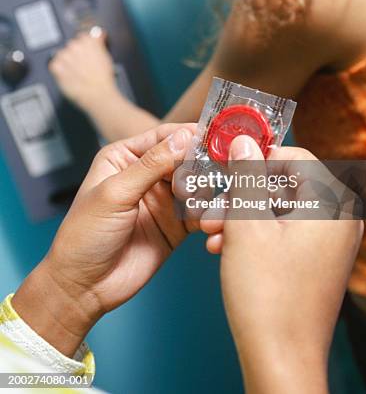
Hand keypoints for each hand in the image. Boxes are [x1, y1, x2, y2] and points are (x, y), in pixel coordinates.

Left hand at [13, 124, 193, 356]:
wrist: (84, 287)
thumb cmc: (85, 235)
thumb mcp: (115, 193)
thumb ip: (151, 165)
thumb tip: (184, 137)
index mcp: (126, 157)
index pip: (165, 137)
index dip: (190, 135)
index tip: (215, 136)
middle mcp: (148, 174)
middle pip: (186, 158)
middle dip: (204, 163)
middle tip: (223, 169)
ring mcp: (164, 200)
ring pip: (198, 184)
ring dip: (208, 190)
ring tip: (213, 199)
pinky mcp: (177, 225)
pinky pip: (202, 213)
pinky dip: (211, 214)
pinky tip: (213, 220)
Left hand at [49, 32, 117, 110]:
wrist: (97, 93)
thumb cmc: (103, 78)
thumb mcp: (106, 56)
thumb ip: (99, 44)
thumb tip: (97, 37)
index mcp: (89, 40)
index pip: (83, 37)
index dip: (86, 47)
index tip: (88, 52)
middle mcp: (75, 45)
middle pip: (72, 45)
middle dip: (76, 54)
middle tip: (83, 66)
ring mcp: (65, 55)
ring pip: (62, 55)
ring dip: (67, 62)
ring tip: (76, 73)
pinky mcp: (57, 66)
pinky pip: (54, 65)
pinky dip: (59, 70)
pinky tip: (69, 76)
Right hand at [203, 137, 363, 393]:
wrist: (280, 359)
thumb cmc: (268, 295)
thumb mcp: (247, 224)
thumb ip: (246, 176)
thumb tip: (243, 142)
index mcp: (333, 203)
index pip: (296, 157)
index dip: (258, 157)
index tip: (228, 162)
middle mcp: (340, 218)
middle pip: (286, 184)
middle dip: (243, 193)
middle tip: (213, 204)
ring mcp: (330, 241)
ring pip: (280, 209)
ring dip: (243, 216)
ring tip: (211, 230)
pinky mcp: (318, 260)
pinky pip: (285, 232)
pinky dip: (255, 235)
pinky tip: (223, 247)